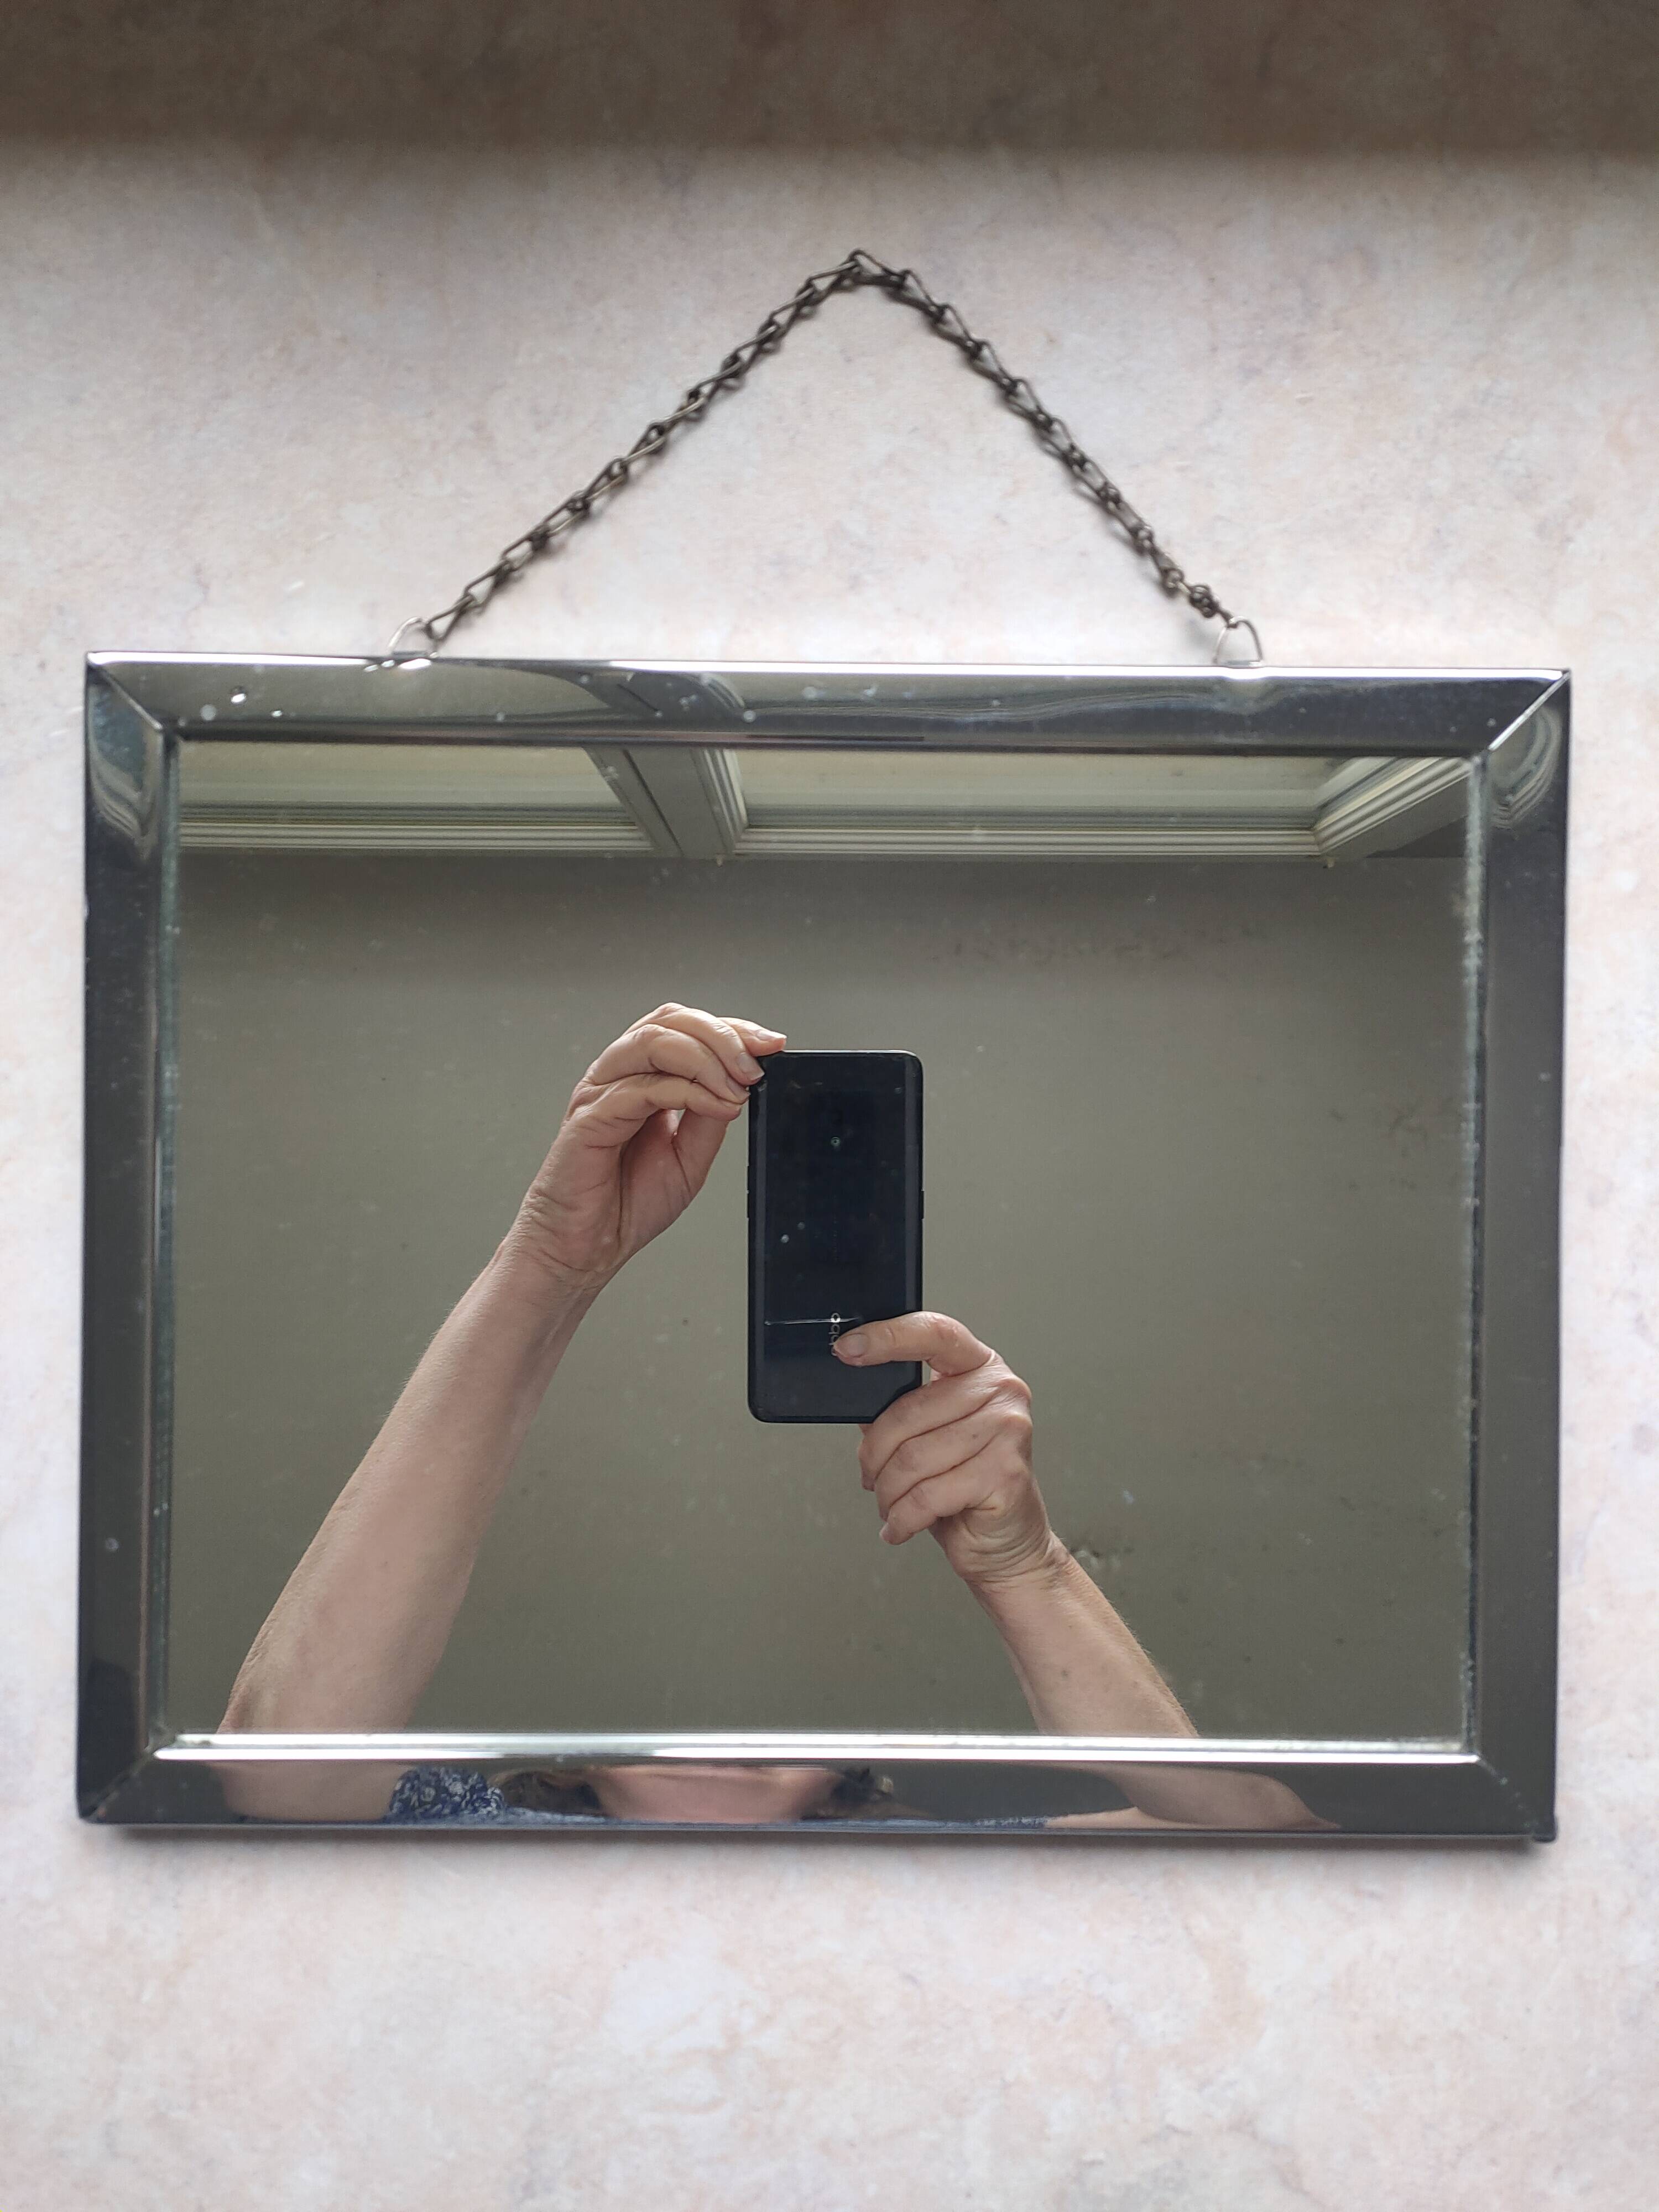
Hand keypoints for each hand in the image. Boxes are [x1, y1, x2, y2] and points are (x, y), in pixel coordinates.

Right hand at [505, 1004, 784, 1295]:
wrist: (585, 1248)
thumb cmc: (625, 1204)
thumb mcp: (690, 1157)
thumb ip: (710, 1116)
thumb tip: (740, 1083)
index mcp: (640, 1077)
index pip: (686, 1028)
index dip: (732, 1028)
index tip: (771, 1044)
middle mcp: (618, 1076)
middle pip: (670, 1020)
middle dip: (723, 1036)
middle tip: (755, 1067)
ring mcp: (600, 1091)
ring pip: (654, 1041)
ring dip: (707, 1058)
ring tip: (738, 1087)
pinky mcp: (590, 1117)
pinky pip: (644, 1087)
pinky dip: (689, 1091)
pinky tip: (717, 1107)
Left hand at [835, 1313, 1053, 1586]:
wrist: (1007, 1541)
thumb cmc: (965, 1486)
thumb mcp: (928, 1436)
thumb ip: (898, 1407)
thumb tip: (856, 1394)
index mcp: (980, 1366)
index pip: (933, 1334)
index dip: (887, 1337)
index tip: (846, 1349)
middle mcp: (1001, 1390)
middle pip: (908, 1412)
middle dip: (874, 1455)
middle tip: (870, 1477)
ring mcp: (1009, 1429)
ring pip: (913, 1458)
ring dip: (887, 1492)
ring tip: (890, 1504)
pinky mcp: (1006, 1473)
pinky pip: (928, 1494)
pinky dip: (903, 1517)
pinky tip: (901, 1524)